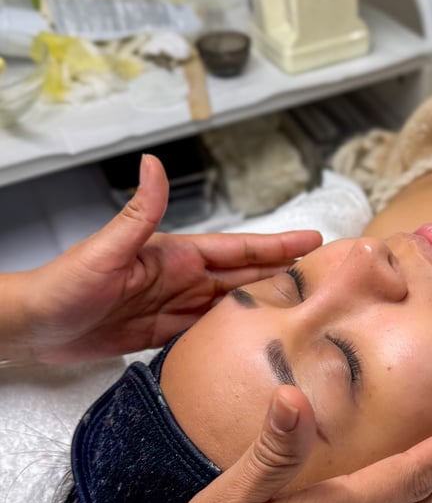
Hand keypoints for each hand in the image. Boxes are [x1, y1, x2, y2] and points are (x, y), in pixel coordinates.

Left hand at [11, 154, 321, 362]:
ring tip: (303, 307)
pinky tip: (255, 338)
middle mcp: (181, 279)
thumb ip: (139, 213)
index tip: (313, 240)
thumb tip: (155, 164)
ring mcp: (174, 306)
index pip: (238, 249)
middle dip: (284, 272)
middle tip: (325, 275)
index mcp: (176, 257)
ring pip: (232, 304)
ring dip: (266, 303)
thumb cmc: (64, 284)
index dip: (277, 245)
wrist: (35, 325)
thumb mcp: (106, 249)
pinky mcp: (163, 334)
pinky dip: (236, 333)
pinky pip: (209, 332)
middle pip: (244, 275)